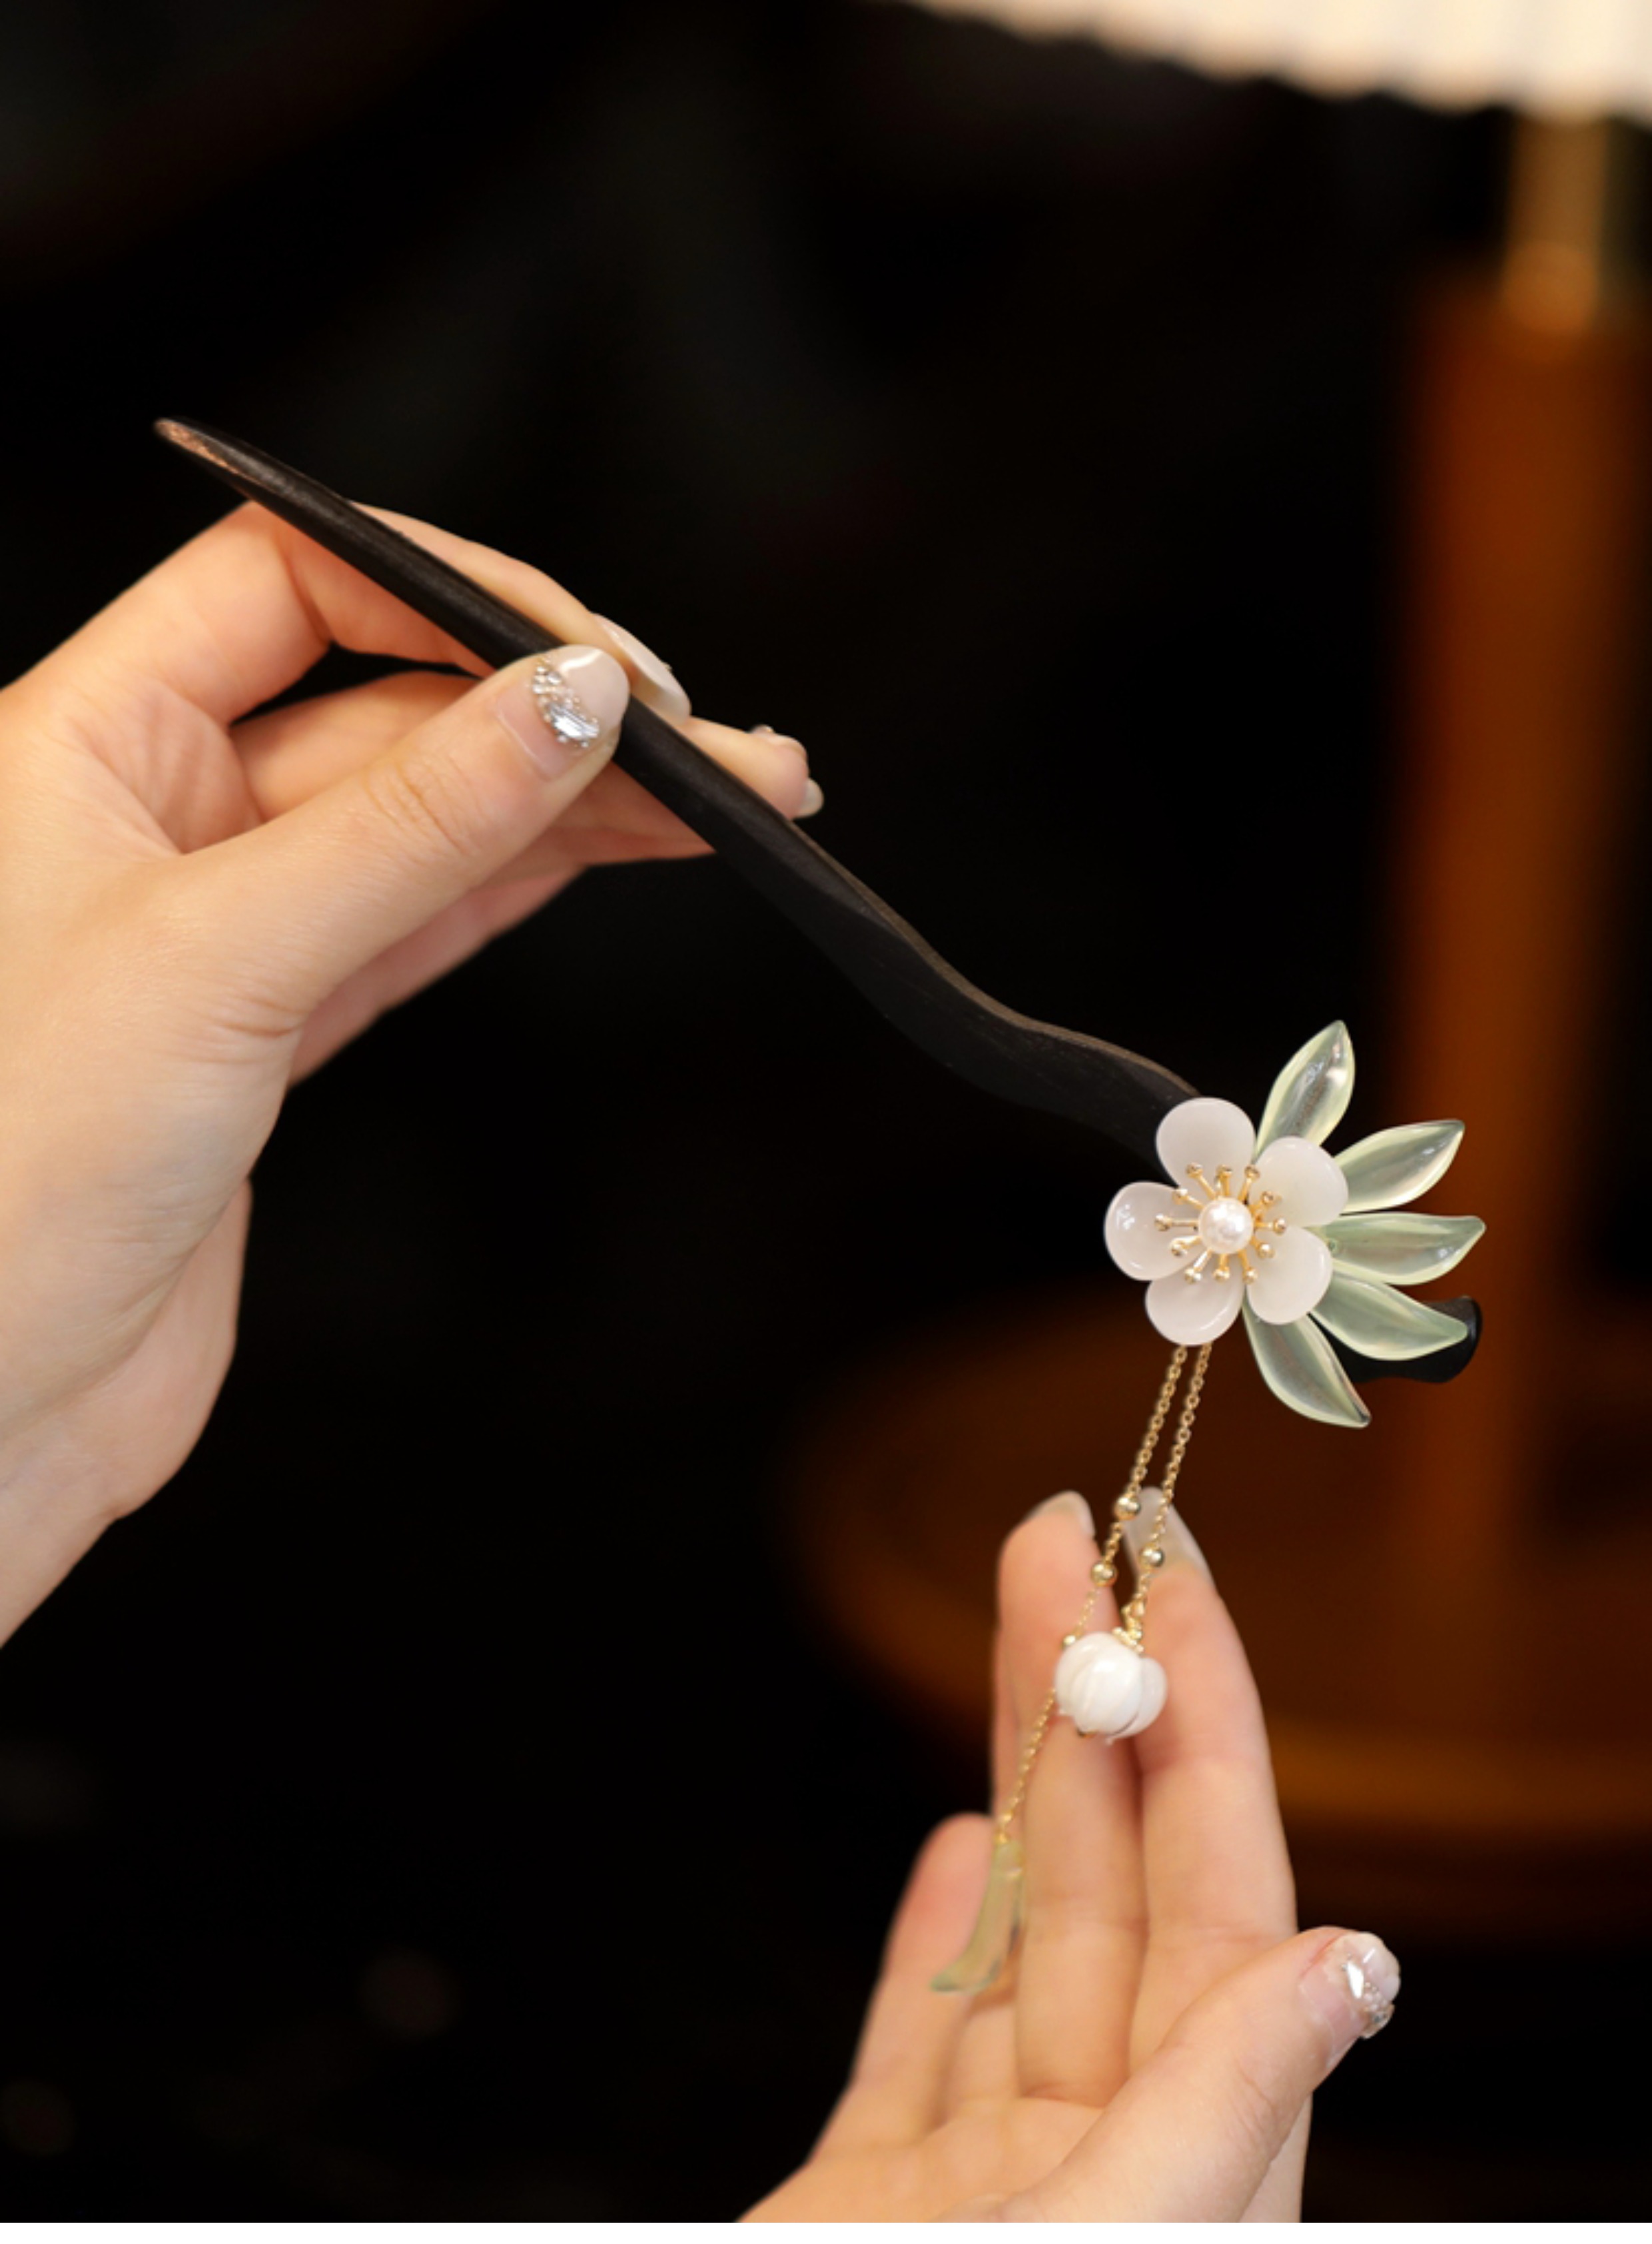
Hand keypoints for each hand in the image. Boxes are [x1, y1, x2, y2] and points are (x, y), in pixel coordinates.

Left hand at [0, 502, 816, 1638]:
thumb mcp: (225, 957)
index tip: (583, 647)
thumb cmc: (9, 1177)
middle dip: (547, 713)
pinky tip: (609, 852)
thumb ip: (410, 825)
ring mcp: (217, 927)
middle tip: (704, 738)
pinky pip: (414, 920)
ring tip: (718, 798)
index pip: (284, 580)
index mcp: (79, 740)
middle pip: (380, 706)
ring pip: (418, 822)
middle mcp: (147, 814)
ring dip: (565, 804)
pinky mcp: (267, 1031)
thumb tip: (568, 701)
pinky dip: (514, 886)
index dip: (441, 587)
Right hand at [749, 1502, 1398, 2219]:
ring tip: (1017, 1629)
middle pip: (1112, 1877)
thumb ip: (1224, 2102)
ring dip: (1018, 1767)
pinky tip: (959, 1839)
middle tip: (1058, 1543)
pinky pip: (920, 2031)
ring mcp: (984, 2173)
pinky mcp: (870, 2191)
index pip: (1220, 1897)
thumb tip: (1346, 1962)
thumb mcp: (1119, 2234)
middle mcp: (1105, 2151)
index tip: (1172, 1583)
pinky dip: (939, 1930)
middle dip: (1088, 1691)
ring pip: (1021, 1926)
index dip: (1204, 1724)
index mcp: (1196, 2163)